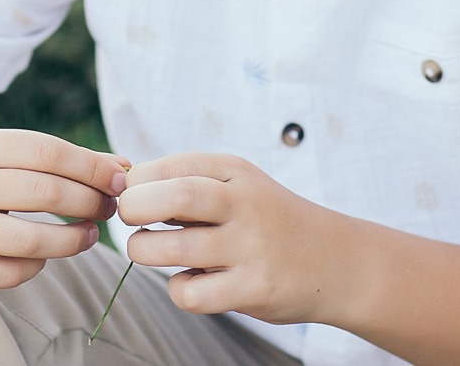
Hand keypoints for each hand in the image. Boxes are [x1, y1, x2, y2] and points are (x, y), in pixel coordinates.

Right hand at [0, 124, 129, 289]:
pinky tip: (43, 255)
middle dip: (88, 202)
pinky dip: (35, 267)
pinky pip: (4, 275)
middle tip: (108, 207)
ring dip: (71, 241)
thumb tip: (120, 166)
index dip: (92, 167)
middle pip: (43, 195)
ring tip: (86, 234)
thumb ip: (50, 156)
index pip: (47, 152)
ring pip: (29, 242)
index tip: (121, 178)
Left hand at [118, 152, 351, 324]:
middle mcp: (246, 204)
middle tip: (129, 217)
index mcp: (236, 172)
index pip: (172, 165)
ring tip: (148, 249)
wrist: (335, 260)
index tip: (131, 195)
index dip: (137, 181)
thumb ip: (189, 184)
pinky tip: (190, 282)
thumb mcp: (240, 186)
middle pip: (175, 197)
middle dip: (134, 207)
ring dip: (144, 250)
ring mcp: (251, 247)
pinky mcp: (254, 288)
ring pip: (173, 248)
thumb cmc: (271, 220)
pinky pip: (191, 293)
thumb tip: (124, 186)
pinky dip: (177, 289)